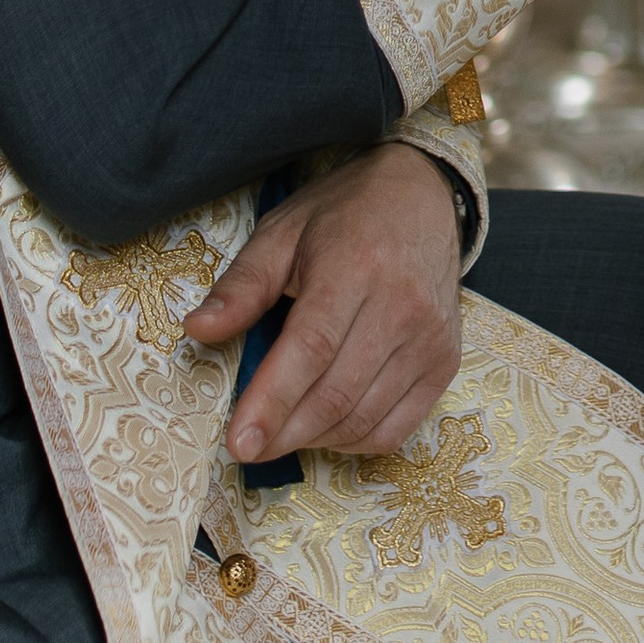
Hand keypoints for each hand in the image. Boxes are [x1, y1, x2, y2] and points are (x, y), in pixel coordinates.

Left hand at [185, 141, 463, 463]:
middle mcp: (402, 306)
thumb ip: (241, 286)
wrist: (421, 194)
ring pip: (364, 418)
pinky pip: (398, 428)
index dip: (272, 403)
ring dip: (314, 440)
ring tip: (280, 433)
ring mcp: (431, 338)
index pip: (311, 350)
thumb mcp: (280, 234)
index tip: (239, 442)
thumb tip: (197, 331)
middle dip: (284, 433)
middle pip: (336, 394)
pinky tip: (325, 428)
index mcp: (355, 267)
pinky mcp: (446, 361)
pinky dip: (354, 441)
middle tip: (247, 448)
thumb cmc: (342, 216)